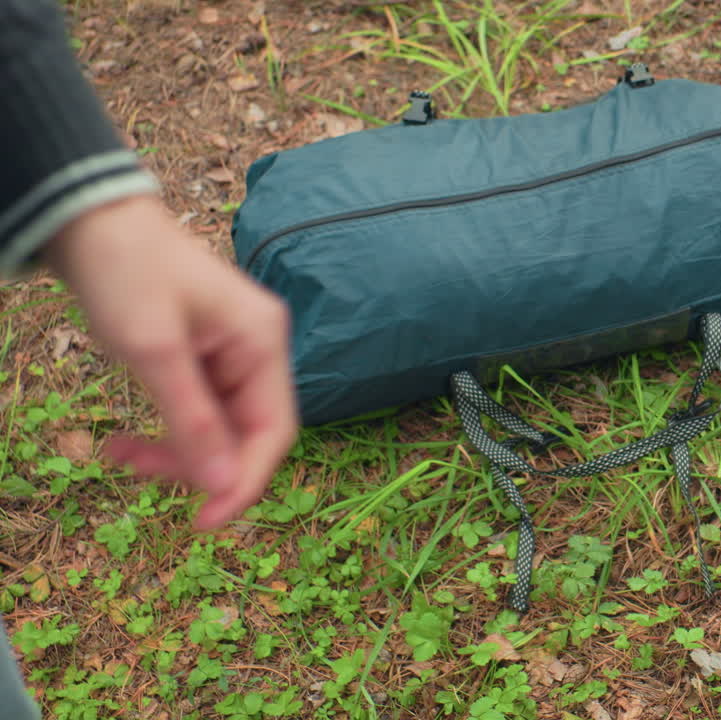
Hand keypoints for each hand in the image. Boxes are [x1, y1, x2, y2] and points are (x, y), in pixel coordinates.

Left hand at [44, 194, 297, 529]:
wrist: (91, 220)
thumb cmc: (126, 272)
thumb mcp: (153, 350)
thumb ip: (192, 420)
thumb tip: (222, 485)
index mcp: (263, 343)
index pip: (274, 432)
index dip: (245, 483)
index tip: (204, 522)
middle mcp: (258, 351)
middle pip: (246, 434)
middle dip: (196, 465)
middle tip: (135, 473)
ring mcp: (233, 354)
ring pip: (218, 429)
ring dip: (173, 451)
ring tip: (118, 455)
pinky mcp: (205, 357)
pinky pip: (197, 411)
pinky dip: (165, 431)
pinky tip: (124, 441)